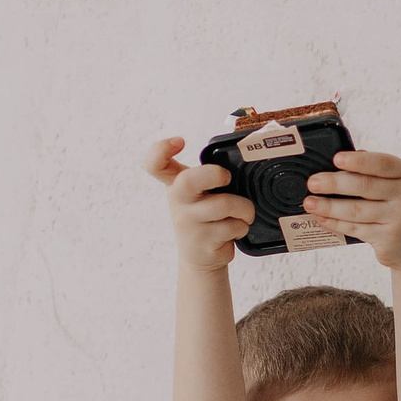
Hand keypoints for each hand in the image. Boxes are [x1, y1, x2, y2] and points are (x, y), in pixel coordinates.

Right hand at [144, 136, 252, 276]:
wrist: (200, 259)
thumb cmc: (205, 217)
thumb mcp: (200, 193)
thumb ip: (210, 176)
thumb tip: (242, 159)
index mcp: (176, 183)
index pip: (155, 163)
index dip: (162, 149)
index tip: (179, 141)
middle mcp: (178, 201)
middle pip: (189, 180)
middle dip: (215, 174)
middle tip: (226, 178)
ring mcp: (189, 223)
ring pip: (225, 204)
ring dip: (244, 208)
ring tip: (243, 214)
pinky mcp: (204, 242)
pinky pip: (234, 226)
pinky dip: (243, 226)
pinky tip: (235, 230)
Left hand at [303, 151, 400, 268]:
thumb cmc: (398, 208)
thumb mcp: (395, 186)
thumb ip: (374, 172)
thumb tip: (341, 158)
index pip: (382, 164)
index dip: (358, 162)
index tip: (336, 159)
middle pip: (365, 186)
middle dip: (335, 183)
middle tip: (312, 182)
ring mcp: (399, 219)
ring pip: (357, 210)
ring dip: (329, 206)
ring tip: (310, 203)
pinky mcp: (388, 239)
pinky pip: (356, 229)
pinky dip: (336, 223)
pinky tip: (322, 218)